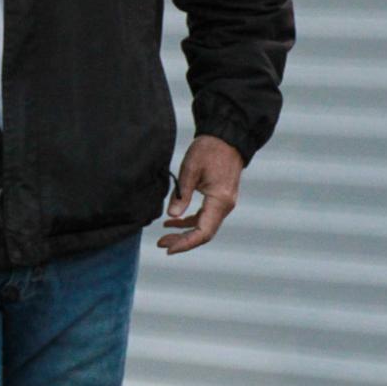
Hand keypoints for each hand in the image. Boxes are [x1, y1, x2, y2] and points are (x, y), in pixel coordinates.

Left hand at [158, 134, 243, 254]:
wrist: (226, 137)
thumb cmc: (209, 150)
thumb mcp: (190, 169)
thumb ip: (181, 194)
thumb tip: (172, 216)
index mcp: (220, 201)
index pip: (203, 232)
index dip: (185, 243)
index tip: (168, 248)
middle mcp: (225, 206)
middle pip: (204, 233)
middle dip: (182, 241)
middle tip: (160, 244)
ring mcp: (224, 203)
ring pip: (204, 226)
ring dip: (184, 233)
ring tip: (163, 236)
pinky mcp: (220, 198)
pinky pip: (205, 216)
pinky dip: (189, 221)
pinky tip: (173, 221)